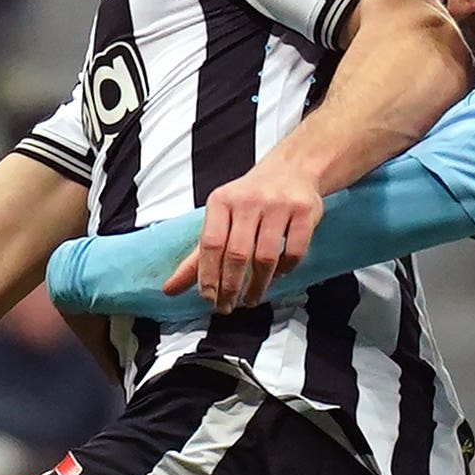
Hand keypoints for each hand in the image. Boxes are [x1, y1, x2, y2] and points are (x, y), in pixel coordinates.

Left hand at [184, 162, 322, 309]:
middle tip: (227, 306)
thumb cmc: (251, 198)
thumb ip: (196, 256)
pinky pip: (293, 252)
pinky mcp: (304, 212)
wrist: (292, 168)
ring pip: (265, 257)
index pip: (210, 244)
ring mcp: (278, 205)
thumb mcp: (220, 218)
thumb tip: (170, 288)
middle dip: (230, 287)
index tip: (208, 298)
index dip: (208, 276)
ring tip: (251, 299)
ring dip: (257, 285)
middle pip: (236, 254)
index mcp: (222, 201)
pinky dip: (285, 270)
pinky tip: (278, 275)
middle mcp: (248, 201)